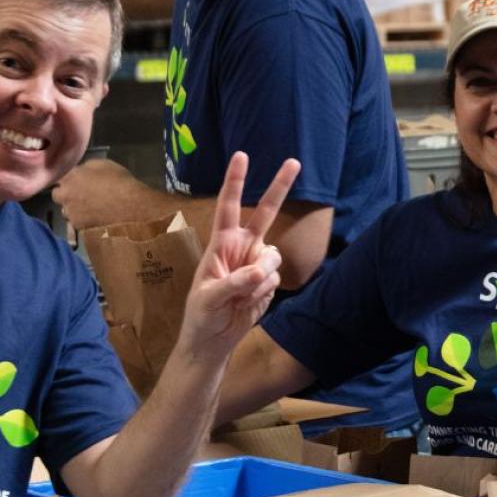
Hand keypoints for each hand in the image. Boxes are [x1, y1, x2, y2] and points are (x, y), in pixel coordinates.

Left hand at [52, 158, 152, 229]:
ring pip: (66, 210)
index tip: (74, 180)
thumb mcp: (103, 164)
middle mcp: (65, 194)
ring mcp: (70, 212)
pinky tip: (92, 219)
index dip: (66, 179)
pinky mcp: (77, 226)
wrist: (129, 208)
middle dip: (65, 194)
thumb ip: (86, 167)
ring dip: (73, 209)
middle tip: (79, 195)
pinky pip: (75, 223)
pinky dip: (81, 221)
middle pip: (57, 195)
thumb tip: (81, 170)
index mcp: (70, 176)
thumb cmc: (118, 182)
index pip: (58, 176)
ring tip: (88, 209)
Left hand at [176, 151, 299, 359]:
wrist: (213, 340)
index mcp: (221, 244)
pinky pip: (275, 280)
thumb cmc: (202, 315)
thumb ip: (234, 283)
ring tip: (240, 297)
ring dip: (261, 278)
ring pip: (273, 257)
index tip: (242, 156)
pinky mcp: (268, 281)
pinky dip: (263, 293)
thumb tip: (260, 270)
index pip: (229, 207)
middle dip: (280, 187)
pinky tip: (247, 303)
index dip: (236, 182)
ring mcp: (257, 263)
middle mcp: (242, 247)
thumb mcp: (210, 299)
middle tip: (295, 161)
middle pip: (266, 212)